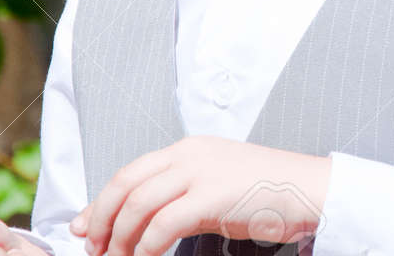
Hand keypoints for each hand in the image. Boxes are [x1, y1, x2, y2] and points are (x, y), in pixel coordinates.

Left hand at [71, 135, 331, 255]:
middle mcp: (190, 154)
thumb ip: (181, 195)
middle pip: (126, 183)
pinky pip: (164, 223)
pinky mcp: (214, 195)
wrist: (310, 189)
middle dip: (100, 218)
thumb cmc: (267, 194)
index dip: (100, 200)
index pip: (131, 172)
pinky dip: (146, 245)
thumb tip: (142, 221)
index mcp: (189, 149)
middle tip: (92, 248)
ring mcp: (202, 172)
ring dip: (119, 237)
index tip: (82, 227)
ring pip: (139, 203)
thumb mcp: (216, 186)